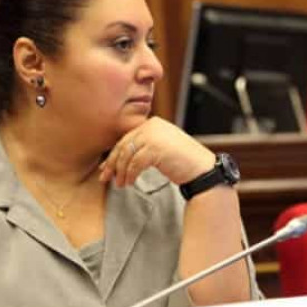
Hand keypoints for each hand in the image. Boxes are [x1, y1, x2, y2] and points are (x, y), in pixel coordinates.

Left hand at [98, 117, 214, 186]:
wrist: (202, 169)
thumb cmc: (182, 162)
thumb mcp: (160, 148)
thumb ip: (143, 147)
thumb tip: (118, 158)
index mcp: (153, 123)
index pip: (127, 138)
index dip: (114, 154)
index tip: (106, 167)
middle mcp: (152, 126)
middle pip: (124, 145)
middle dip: (112, 163)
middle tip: (105, 177)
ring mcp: (154, 136)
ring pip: (127, 155)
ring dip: (121, 172)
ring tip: (120, 184)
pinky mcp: (155, 148)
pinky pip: (134, 163)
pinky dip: (130, 175)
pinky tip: (129, 183)